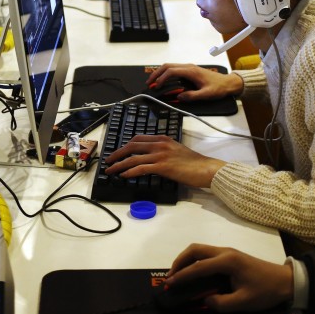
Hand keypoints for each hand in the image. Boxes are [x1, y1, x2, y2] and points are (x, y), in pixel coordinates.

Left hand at [103, 135, 224, 187]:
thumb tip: (150, 158)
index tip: (118, 151)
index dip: (125, 145)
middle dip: (117, 153)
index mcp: (162, 139)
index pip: (138, 138)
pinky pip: (141, 168)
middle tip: (108, 160)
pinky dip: (130, 171)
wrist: (205, 168)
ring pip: (133, 158)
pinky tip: (123, 175)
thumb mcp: (176, 150)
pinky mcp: (162, 166)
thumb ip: (163, 150)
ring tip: (111, 170)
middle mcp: (159, 144)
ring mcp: (160, 155)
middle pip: (132, 145)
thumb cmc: (194, 163)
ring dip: (119, 164)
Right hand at [147, 63, 241, 100]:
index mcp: (191, 71)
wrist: (228, 83)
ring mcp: (188, 67)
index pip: (171, 71)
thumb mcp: (207, 94)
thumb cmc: (219, 88)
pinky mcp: (189, 70)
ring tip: (153, 81)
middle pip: (168, 66)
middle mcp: (188, 67)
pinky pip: (174, 69)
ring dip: (160, 72)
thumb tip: (179, 97)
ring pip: (170, 66)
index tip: (157, 86)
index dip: (162, 78)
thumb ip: (193, 96)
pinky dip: (165, 73)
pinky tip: (163, 80)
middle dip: (157, 73)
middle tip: (149, 82)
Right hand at [167, 243, 293, 312]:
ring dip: (186, 259)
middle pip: (195, 249)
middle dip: (179, 261)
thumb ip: (222, 303)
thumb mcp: (244, 302)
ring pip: (200, 249)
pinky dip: (194, 260)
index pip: (198, 267)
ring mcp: (227, 251)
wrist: (284, 280)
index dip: (183, 275)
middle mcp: (224, 252)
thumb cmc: (265, 290)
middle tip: (171, 276)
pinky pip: (206, 253)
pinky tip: (193, 272)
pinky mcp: (230, 255)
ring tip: (178, 274)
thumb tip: (206, 300)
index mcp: (227, 261)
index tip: (170, 283)